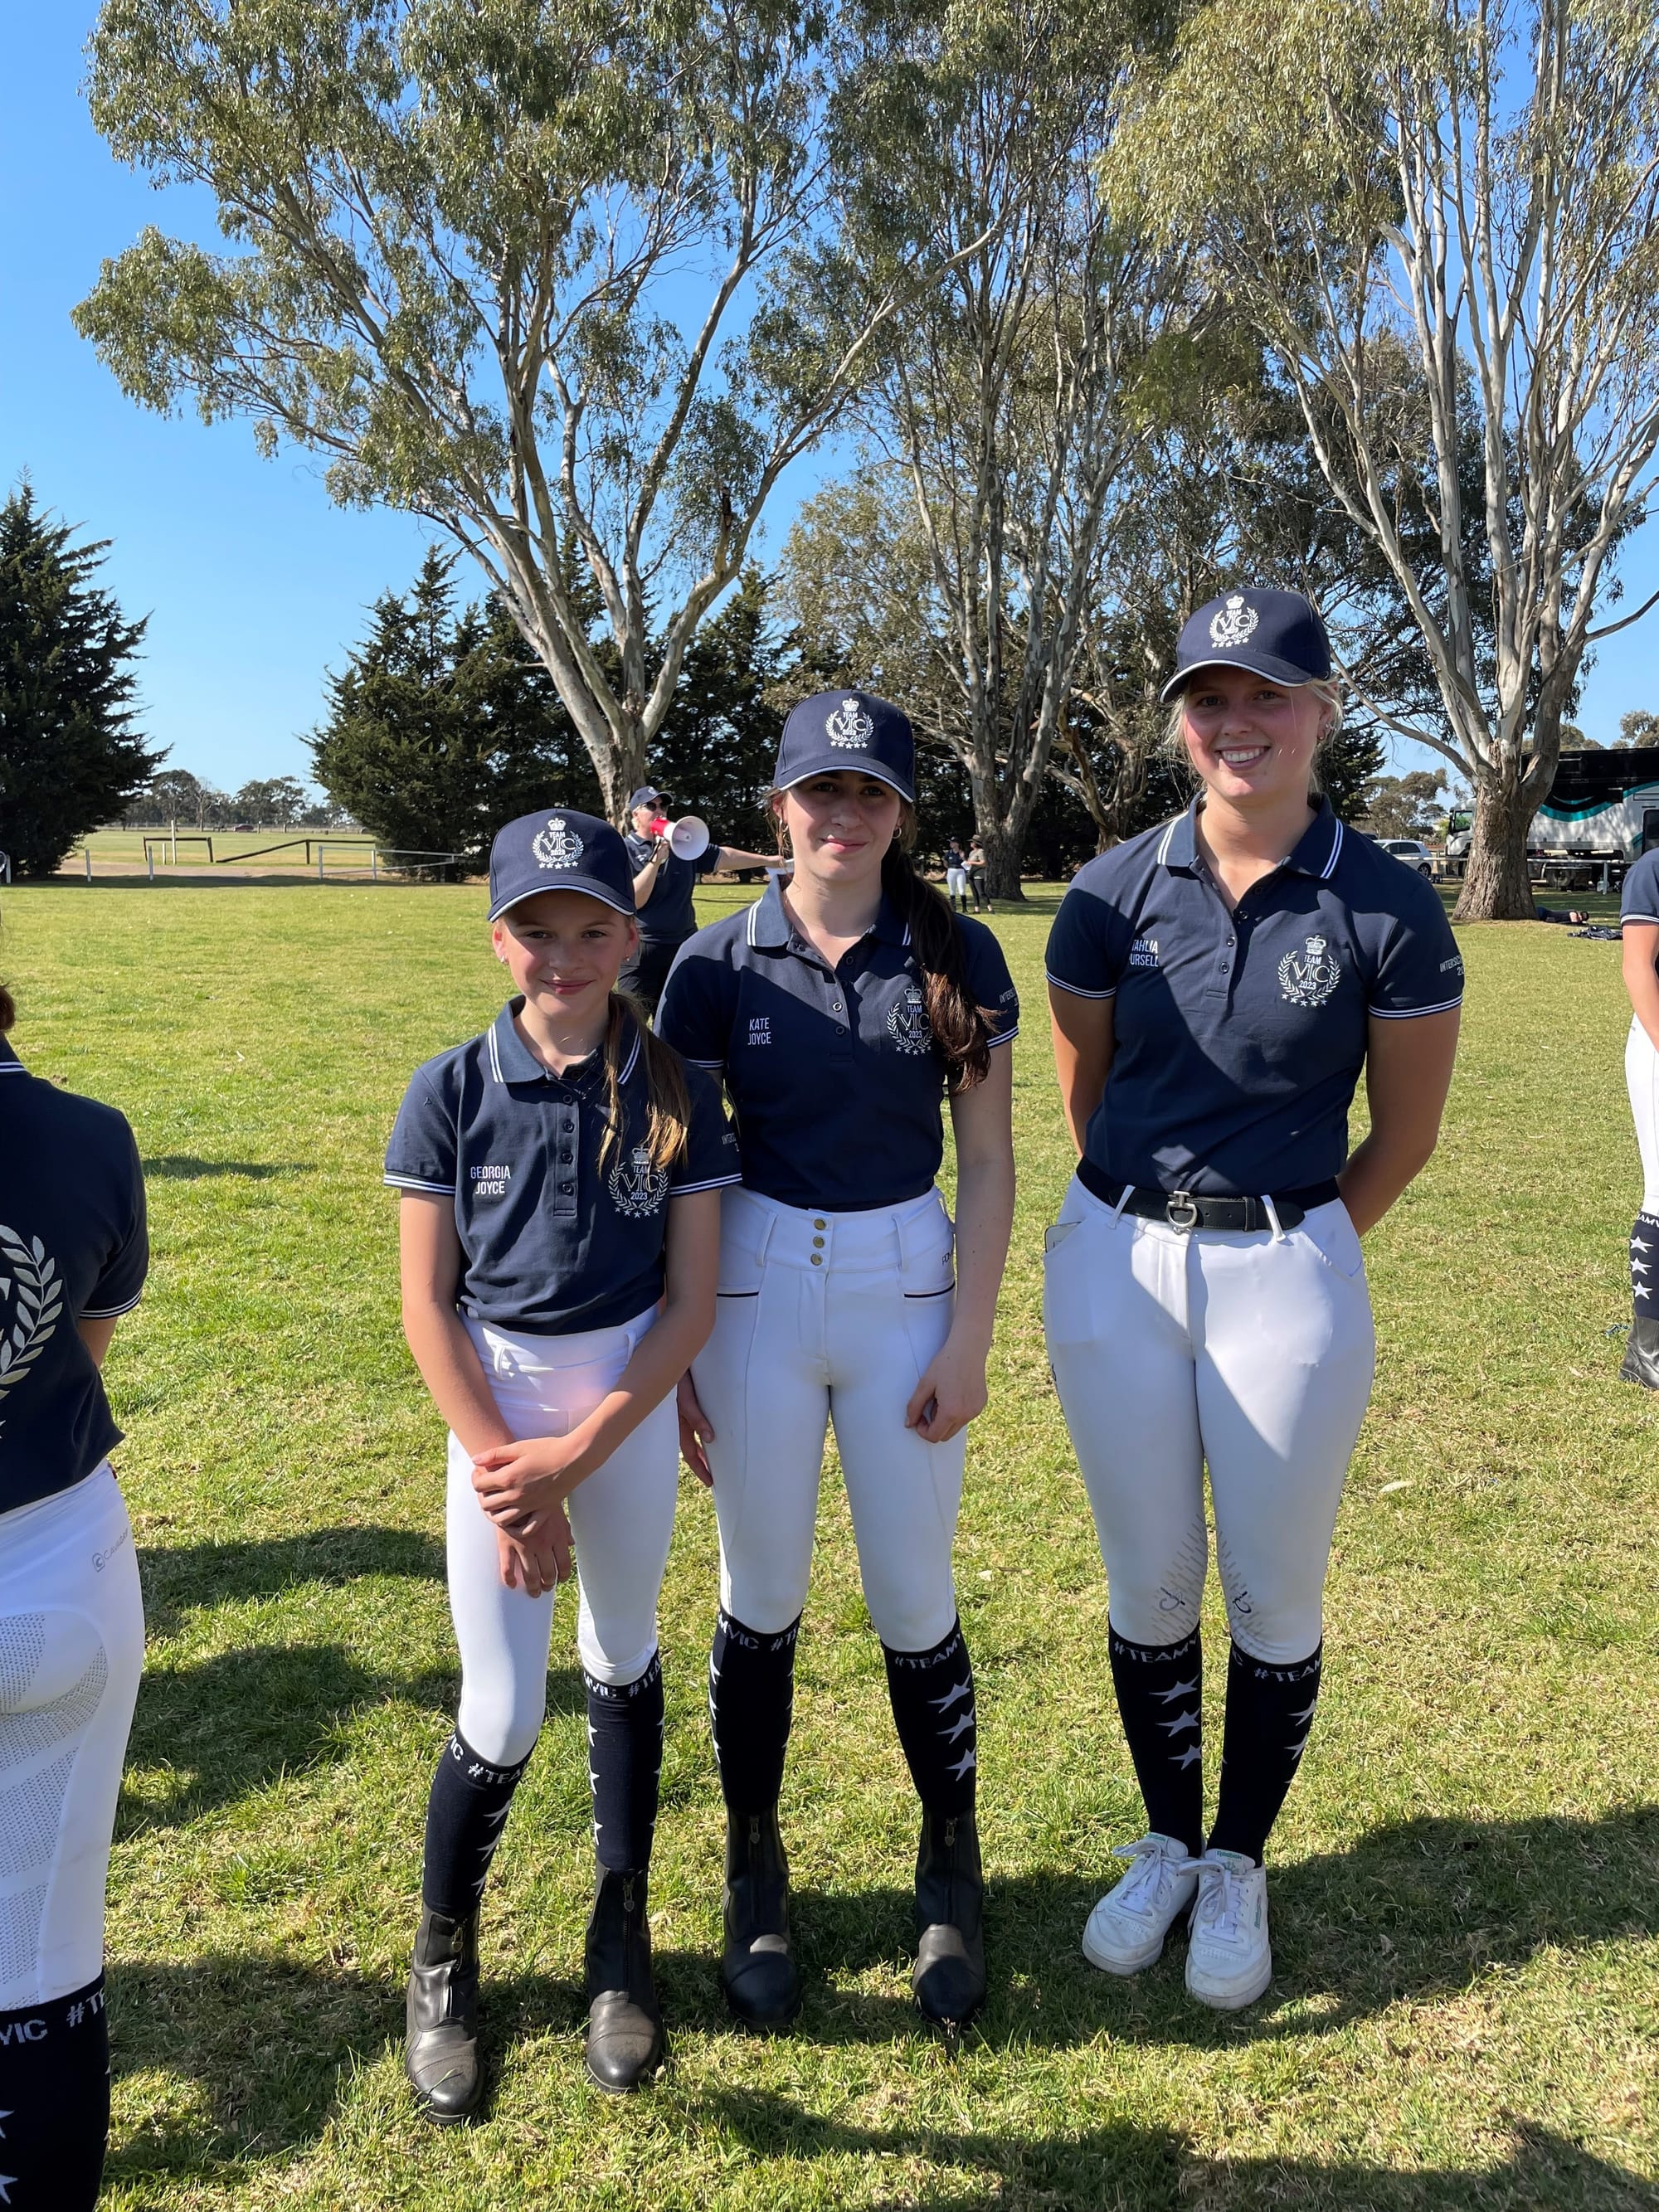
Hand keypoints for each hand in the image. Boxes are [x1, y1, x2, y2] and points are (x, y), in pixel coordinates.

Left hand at [471, 1432, 584, 1521]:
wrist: (574, 1458)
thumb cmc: (547, 1449)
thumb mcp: (519, 1446)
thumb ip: (495, 1454)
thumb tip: (475, 1459)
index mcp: (509, 1478)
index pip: (479, 1485)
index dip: (476, 1477)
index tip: (480, 1472)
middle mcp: (516, 1495)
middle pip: (486, 1505)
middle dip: (482, 1495)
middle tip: (487, 1487)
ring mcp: (530, 1506)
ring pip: (501, 1520)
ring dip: (494, 1513)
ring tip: (498, 1502)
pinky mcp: (543, 1511)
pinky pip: (525, 1529)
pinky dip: (516, 1528)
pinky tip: (515, 1517)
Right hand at [494, 1505, 571, 1595]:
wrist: (517, 1486)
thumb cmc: (539, 1498)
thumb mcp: (557, 1512)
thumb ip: (565, 1530)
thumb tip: (571, 1544)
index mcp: (557, 1537)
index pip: (563, 1564)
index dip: (563, 1576)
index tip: (560, 1580)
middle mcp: (542, 1544)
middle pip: (548, 1573)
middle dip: (548, 1583)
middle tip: (546, 1588)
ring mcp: (524, 1545)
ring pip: (530, 1575)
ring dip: (533, 1587)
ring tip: (534, 1592)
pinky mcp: (506, 1543)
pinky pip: (507, 1568)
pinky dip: (510, 1579)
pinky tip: (513, 1585)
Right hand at [677, 1372, 714, 1486]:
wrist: (673, 1349)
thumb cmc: (675, 1370)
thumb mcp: (685, 1395)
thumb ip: (695, 1414)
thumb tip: (710, 1437)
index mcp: (679, 1419)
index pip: (689, 1450)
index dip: (700, 1466)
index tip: (710, 1481)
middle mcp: (680, 1416)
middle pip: (691, 1446)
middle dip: (701, 1462)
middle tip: (713, 1479)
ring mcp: (683, 1407)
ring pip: (691, 1435)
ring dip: (700, 1448)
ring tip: (712, 1461)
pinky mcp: (687, 1396)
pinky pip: (694, 1417)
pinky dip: (702, 1427)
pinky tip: (710, 1433)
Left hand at [905, 1335, 987, 1444]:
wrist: (968, 1349)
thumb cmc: (946, 1363)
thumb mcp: (925, 1384)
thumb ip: (914, 1407)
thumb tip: (909, 1424)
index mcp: (951, 1412)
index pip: (934, 1436)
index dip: (922, 1430)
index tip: (918, 1417)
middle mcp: (966, 1415)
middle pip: (945, 1435)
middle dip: (933, 1426)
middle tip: (928, 1407)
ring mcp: (976, 1410)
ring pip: (956, 1426)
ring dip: (945, 1419)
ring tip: (942, 1397)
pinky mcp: (981, 1404)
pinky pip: (965, 1417)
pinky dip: (956, 1412)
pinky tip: (954, 1394)